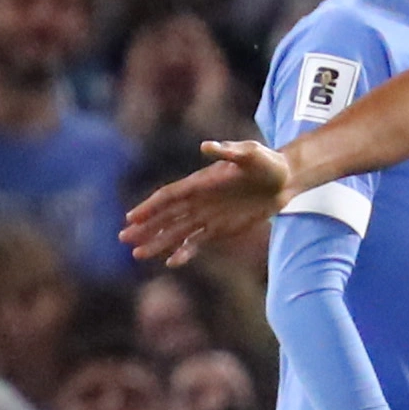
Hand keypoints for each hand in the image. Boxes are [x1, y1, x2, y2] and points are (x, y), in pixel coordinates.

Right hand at [123, 141, 291, 265]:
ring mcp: (208, 215)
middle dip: (145, 227)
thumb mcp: (251, 153)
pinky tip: (171, 263)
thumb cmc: (267, 162)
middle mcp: (200, 200)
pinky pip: (197, 242)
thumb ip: (230, 152)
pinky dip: (184, 251)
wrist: (285, 178)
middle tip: (123, 239)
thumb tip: (207, 146)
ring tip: (138, 255)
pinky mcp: (221, 228)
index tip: (131, 217)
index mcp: (201, 182)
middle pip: (166, 216)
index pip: (169, 196)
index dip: (150, 206)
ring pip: (177, 232)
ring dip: (158, 242)